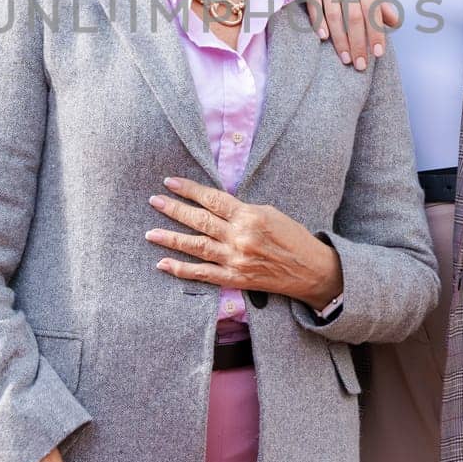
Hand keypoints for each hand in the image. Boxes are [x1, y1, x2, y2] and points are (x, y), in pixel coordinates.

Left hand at [147, 176, 342, 311]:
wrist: (312, 271)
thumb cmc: (294, 238)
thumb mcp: (271, 213)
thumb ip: (242, 211)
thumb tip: (216, 206)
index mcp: (250, 216)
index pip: (212, 199)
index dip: (190, 190)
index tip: (170, 182)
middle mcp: (240, 237)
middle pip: (200, 221)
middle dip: (174, 209)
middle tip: (154, 200)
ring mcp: (235, 260)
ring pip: (196, 247)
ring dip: (171, 238)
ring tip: (150, 232)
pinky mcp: (235, 279)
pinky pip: (202, 274)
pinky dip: (181, 269)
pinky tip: (163, 263)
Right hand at [289, 0, 398, 71]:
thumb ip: (379, 2)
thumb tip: (395, 22)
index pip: (372, 9)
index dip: (376, 31)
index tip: (378, 52)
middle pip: (354, 15)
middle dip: (358, 42)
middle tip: (361, 64)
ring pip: (334, 14)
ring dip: (340, 39)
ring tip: (346, 59)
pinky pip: (314, 7)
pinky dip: (319, 23)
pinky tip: (324, 38)